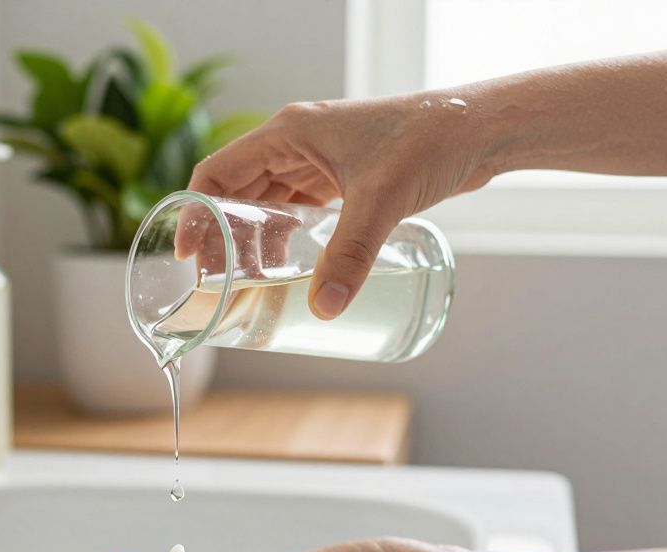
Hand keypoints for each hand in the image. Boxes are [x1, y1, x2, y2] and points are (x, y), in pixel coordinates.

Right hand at [187, 95, 500, 318]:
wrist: (480, 129)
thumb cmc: (430, 140)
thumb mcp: (382, 200)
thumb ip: (351, 254)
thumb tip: (324, 307)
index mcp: (289, 133)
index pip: (218, 172)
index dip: (195, 213)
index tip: (187, 255)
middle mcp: (296, 143)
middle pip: (236, 192)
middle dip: (222, 238)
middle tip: (216, 283)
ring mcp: (319, 161)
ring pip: (267, 204)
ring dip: (254, 242)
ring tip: (250, 284)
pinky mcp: (342, 178)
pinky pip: (297, 210)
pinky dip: (285, 237)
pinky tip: (287, 267)